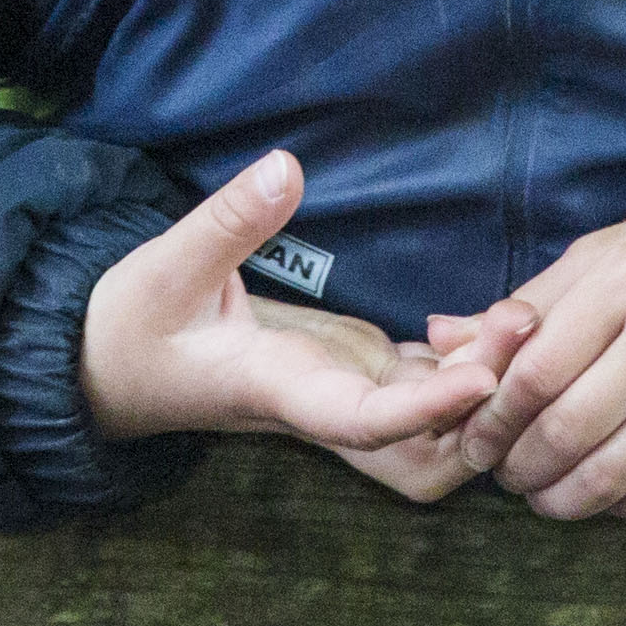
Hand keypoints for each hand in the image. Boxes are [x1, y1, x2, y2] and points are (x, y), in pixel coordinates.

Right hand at [80, 151, 506, 486]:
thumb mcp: (167, 264)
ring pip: (434, 431)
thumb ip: (228, 219)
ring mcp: (342, 394)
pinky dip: (468, 367)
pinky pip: (426, 390)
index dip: (428, 408)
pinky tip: (486, 320)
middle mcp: (323, 407)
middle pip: (422, 458)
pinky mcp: (351, 372)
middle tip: (516, 329)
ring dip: (484, 390)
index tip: (485, 377)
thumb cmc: (132, 324)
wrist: (109, 364)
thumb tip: (286, 167)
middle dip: (482, 415)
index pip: (362, 423)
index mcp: (279, 391)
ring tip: (512, 316)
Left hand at [448, 206, 625, 521]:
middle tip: (504, 477)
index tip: (474, 443)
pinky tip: (596, 494)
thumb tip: (438, 342)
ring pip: (611, 474)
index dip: (492, 420)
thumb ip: (517, 313)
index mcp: (624, 283)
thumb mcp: (588, 266)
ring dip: (560, 499)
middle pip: (567, 430)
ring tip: (541, 497)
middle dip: (519, 467)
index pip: (534, 374)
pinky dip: (617, 505)